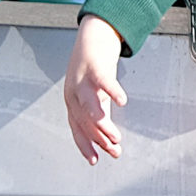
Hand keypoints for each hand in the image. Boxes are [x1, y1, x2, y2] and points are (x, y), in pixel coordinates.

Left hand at [63, 15, 128, 162]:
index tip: (95, 160)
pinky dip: (112, 91)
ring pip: (89, 105)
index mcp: (73, 102)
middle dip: (99, 138)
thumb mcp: (94, 94)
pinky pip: (104, 81)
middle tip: (114, 150)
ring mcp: (82, 79)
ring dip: (102, 124)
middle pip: (83, 120)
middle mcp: (74, 92)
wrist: (93, 35)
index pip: (77, 128)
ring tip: (115, 136)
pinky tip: (122, 101)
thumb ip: (100, 115)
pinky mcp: (94, 65)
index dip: (85, 146)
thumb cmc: (94, 68)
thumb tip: (109, 141)